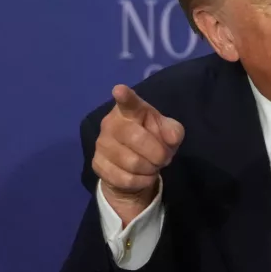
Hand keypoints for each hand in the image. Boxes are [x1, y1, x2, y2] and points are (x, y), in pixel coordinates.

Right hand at [93, 85, 184, 225]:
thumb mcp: (168, 133)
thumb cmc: (152, 141)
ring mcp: (101, 144)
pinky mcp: (97, 164)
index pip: (128, 102)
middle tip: (164, 158)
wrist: (134, 168)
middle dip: (157, 153)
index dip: (125, 96)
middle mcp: (111, 123)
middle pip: (136, 138)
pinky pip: (126, 179)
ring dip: (150, 168)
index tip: (119, 90)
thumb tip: (171, 138)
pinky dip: (142, 181)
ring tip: (153, 166)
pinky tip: (144, 176)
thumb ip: (173, 131)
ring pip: (132, 162)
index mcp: (130, 110)